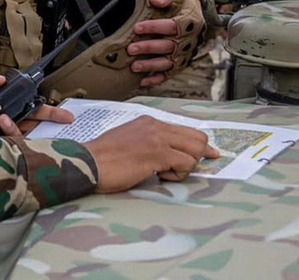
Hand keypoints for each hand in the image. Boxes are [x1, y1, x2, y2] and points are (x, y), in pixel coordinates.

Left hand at [0, 72, 75, 134]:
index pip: (27, 108)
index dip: (44, 109)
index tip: (62, 111)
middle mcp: (0, 122)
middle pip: (31, 122)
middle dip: (49, 119)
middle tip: (65, 118)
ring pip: (21, 135)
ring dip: (20, 126)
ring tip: (5, 118)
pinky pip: (5, 145)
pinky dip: (8, 135)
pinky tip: (2, 125)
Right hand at [83, 116, 218, 191]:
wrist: (88, 163)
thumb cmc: (103, 159)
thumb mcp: (128, 142)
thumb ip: (148, 143)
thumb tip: (167, 157)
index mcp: (148, 122)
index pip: (185, 130)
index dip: (199, 145)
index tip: (210, 154)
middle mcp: (156, 126)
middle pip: (198, 138)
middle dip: (197, 156)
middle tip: (181, 169)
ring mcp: (158, 139)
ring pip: (196, 150)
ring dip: (185, 167)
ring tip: (164, 173)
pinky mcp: (158, 154)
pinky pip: (186, 163)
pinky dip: (179, 174)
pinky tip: (160, 175)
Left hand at [127, 0, 202, 87]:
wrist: (198, 16)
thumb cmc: (183, 5)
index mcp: (189, 22)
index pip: (172, 26)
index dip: (154, 27)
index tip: (137, 28)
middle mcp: (188, 40)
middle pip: (168, 47)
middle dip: (149, 48)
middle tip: (131, 49)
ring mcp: (185, 54)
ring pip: (168, 63)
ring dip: (151, 65)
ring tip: (134, 66)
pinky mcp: (181, 64)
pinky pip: (169, 74)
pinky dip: (156, 79)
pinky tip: (143, 81)